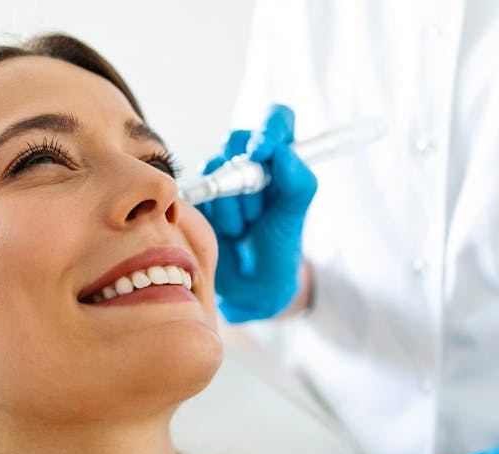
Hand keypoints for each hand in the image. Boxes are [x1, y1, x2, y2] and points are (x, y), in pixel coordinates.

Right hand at [198, 104, 316, 322]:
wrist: (249, 287)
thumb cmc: (279, 249)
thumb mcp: (293, 218)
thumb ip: (297, 184)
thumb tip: (282, 153)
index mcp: (282, 160)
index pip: (278, 120)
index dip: (268, 127)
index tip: (262, 152)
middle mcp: (252, 163)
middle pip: (238, 139)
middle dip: (248, 174)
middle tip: (257, 208)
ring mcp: (225, 178)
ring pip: (217, 166)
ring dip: (234, 201)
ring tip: (245, 228)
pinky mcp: (202, 195)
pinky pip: (201, 188)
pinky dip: (217, 212)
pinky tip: (229, 231)